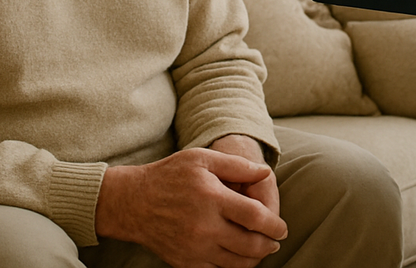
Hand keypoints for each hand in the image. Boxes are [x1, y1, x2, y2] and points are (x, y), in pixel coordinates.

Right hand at [97, 146, 286, 267]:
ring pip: (237, 263)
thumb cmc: (169, 175)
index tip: (282, 228)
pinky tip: (237, 258)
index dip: (275, 225)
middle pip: (251, 245)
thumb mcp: (202, 159)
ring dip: (255, 259)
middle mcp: (205, 227)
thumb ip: (236, 165)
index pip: (256, 217)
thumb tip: (265, 173)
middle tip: (275, 241)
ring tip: (261, 250)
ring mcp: (194, 248)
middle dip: (269, 245)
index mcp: (212, 198)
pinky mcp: (185, 263)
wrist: (133, 203)